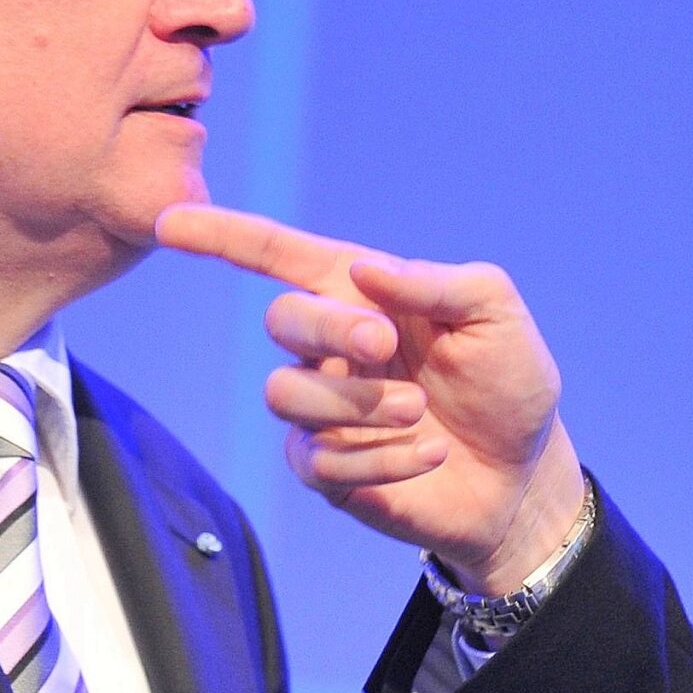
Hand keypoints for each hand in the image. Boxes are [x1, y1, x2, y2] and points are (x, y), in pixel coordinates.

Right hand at [155, 203, 586, 594]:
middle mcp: (331, 347)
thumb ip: (441, 283)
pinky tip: (429, 454)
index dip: (221, 235)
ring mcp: (323, 410)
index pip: (277, 255)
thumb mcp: (497, 315)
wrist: (523, 473)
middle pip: (282, 320)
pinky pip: (319, 459)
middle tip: (389, 345)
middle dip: (330, 328)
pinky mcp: (327, 469)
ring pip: (287, 393)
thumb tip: (366, 271)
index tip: (169, 220)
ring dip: (359, 402)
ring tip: (418, 412)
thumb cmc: (509, 382)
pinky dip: (382, 457)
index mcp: (361, 294)